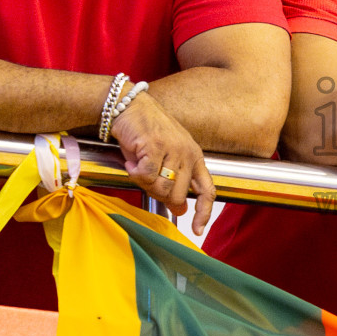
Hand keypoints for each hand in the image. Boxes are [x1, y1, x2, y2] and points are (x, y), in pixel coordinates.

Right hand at [110, 90, 216, 235]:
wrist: (129, 105)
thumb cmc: (146, 131)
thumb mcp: (166, 156)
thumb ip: (174, 182)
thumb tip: (181, 210)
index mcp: (195, 157)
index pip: (207, 190)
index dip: (204, 213)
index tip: (198, 230)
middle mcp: (188, 153)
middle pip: (178, 195)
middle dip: (158, 194)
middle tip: (145, 180)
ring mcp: (173, 149)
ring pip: (161, 187)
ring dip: (145, 182)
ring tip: (137, 166)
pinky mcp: (155, 146)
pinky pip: (146, 176)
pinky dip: (135, 172)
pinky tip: (131, 161)